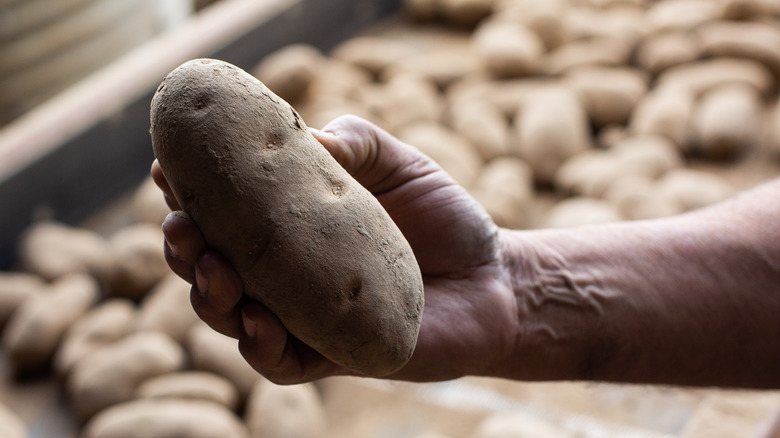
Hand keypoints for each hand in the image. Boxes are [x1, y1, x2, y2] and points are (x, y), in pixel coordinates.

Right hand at [152, 115, 518, 383]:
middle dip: (186, 249)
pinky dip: (260, 345)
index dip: (189, 193)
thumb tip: (304, 139)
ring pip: (234, 317)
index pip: (227, 211)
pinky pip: (282, 362)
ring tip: (212, 270)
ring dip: (210, 297)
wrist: (494, 277)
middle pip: (215, 266)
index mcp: (291, 226)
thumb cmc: (441, 217)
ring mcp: (306, 317)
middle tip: (181, 227)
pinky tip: (256, 322)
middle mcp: (287, 273)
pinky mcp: (334, 354)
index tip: (166, 170)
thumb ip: (350, 142)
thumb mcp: (396, 162)